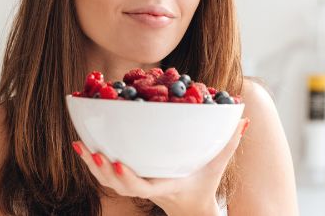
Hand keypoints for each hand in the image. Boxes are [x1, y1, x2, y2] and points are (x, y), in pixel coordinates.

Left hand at [73, 117, 249, 215]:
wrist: (191, 207)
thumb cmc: (204, 184)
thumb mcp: (218, 166)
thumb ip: (230, 143)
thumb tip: (244, 119)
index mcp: (165, 186)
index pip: (142, 186)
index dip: (128, 178)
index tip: (119, 163)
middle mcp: (146, 188)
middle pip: (118, 185)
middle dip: (103, 170)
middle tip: (92, 152)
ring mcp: (136, 186)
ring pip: (107, 181)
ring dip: (92, 165)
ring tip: (80, 146)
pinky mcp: (128, 180)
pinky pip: (106, 174)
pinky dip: (92, 161)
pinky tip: (82, 144)